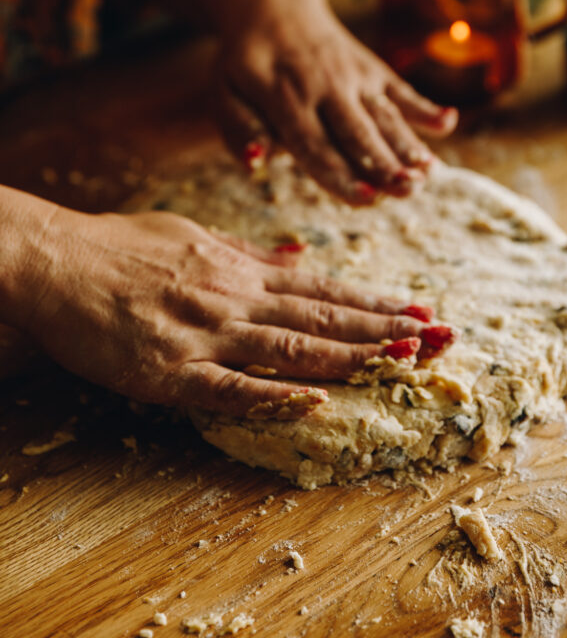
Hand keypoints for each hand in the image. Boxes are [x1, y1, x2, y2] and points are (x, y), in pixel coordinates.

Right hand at [15, 204, 440, 416]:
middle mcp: (234, 298)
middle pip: (321, 317)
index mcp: (240, 269)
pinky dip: (275, 396)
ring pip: (291, 348)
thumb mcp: (193, 235)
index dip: (373, 303)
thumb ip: (250, 250)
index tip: (419, 312)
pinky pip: (229, 388)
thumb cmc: (121, 246)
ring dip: (351, 356)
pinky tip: (315, 402)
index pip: (322, 289)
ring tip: (403, 361)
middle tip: (438, 339)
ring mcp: (205, 334)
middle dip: (383, 330)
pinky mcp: (170, 370)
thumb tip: (301, 252)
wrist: (58, 260)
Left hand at [139, 0, 456, 203]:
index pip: (314, 143)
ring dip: (408, 144)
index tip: (366, 197)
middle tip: (406, 190)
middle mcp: (324, 86)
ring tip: (429, 173)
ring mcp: (353, 76)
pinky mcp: (373, 69)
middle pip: (357, 131)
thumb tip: (258, 163)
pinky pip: (401, 89)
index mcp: (283, 97)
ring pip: (384, 115)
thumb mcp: (223, 93)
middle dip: (384, 163)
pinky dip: (424, 106)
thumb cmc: (245, 62)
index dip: (341, 172)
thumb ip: (239, 129)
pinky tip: (448, 122)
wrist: (273, 5)